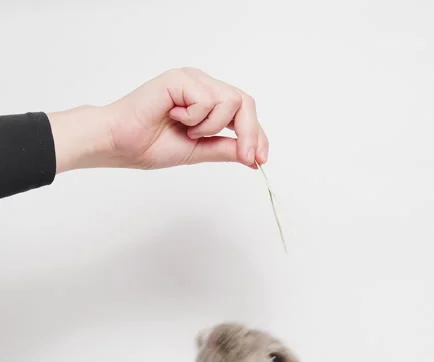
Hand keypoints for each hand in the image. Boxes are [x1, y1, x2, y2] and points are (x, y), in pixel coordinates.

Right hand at [48, 67, 268, 173]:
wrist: (121, 143)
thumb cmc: (149, 145)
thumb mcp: (198, 151)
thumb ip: (224, 149)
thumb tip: (253, 157)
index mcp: (207, 101)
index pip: (243, 112)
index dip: (258, 135)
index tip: (261, 159)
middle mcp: (202, 86)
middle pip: (244, 102)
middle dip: (250, 133)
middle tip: (247, 157)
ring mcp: (192, 80)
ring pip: (229, 101)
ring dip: (211, 126)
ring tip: (186, 131)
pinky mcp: (180, 78)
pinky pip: (207, 100)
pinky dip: (194, 118)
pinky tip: (173, 117)